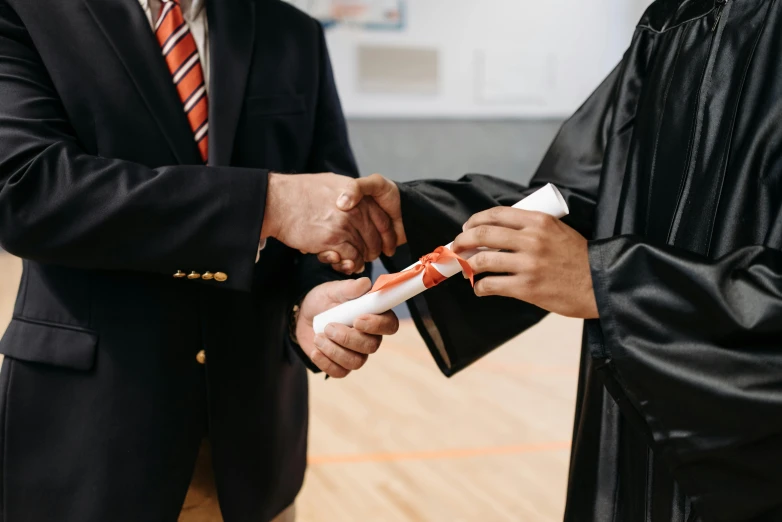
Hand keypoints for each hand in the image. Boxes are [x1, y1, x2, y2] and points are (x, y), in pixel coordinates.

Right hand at [261, 173, 396, 273]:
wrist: (278, 201)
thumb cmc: (300, 192)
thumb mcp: (332, 183)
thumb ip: (349, 192)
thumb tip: (356, 201)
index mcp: (358, 194)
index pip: (383, 219)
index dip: (387, 235)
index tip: (387, 245)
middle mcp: (355, 209)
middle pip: (375, 237)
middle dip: (373, 251)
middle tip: (367, 257)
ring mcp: (345, 225)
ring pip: (364, 250)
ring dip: (360, 259)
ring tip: (353, 262)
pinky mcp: (333, 240)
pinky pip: (351, 258)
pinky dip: (349, 264)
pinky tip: (344, 264)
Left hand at [296, 278, 399, 377]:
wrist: (305, 315)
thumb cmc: (325, 300)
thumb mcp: (334, 290)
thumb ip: (350, 288)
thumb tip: (365, 284)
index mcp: (375, 316)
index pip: (390, 325)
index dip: (377, 325)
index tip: (357, 320)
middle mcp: (370, 337)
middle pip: (371, 346)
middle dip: (348, 338)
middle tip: (328, 327)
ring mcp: (357, 353)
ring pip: (355, 362)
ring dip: (334, 350)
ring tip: (319, 336)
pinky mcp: (341, 365)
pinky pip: (340, 372)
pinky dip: (325, 362)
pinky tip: (315, 350)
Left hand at [452, 207, 598, 318]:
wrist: (600, 283)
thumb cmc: (578, 258)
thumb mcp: (558, 230)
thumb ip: (532, 228)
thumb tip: (499, 231)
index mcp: (539, 221)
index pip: (496, 214)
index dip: (475, 220)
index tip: (466, 228)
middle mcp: (531, 239)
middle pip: (483, 234)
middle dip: (463, 240)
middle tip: (457, 247)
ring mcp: (528, 264)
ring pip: (483, 260)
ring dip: (468, 265)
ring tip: (467, 269)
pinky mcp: (527, 287)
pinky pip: (491, 285)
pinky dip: (480, 287)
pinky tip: (480, 288)